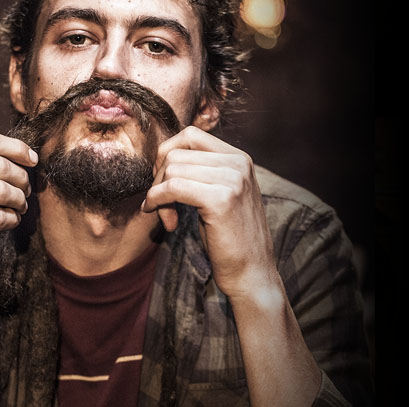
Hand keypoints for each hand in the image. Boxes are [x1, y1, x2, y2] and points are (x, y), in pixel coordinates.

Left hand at [141, 126, 276, 297]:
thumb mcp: (219, 194)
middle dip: (158, 179)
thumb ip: (201, 171)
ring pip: (171, 169)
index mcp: (239, 158)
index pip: (190, 135)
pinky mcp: (221, 200)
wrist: (251, 273)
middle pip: (176, 153)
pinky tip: (163, 219)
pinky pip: (172, 188)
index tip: (163, 182)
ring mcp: (232, 180)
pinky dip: (157, 200)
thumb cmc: (228, 237)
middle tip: (159, 205)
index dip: (168, 155)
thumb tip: (162, 156)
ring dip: (157, 194)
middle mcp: (239, 163)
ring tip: (165, 216)